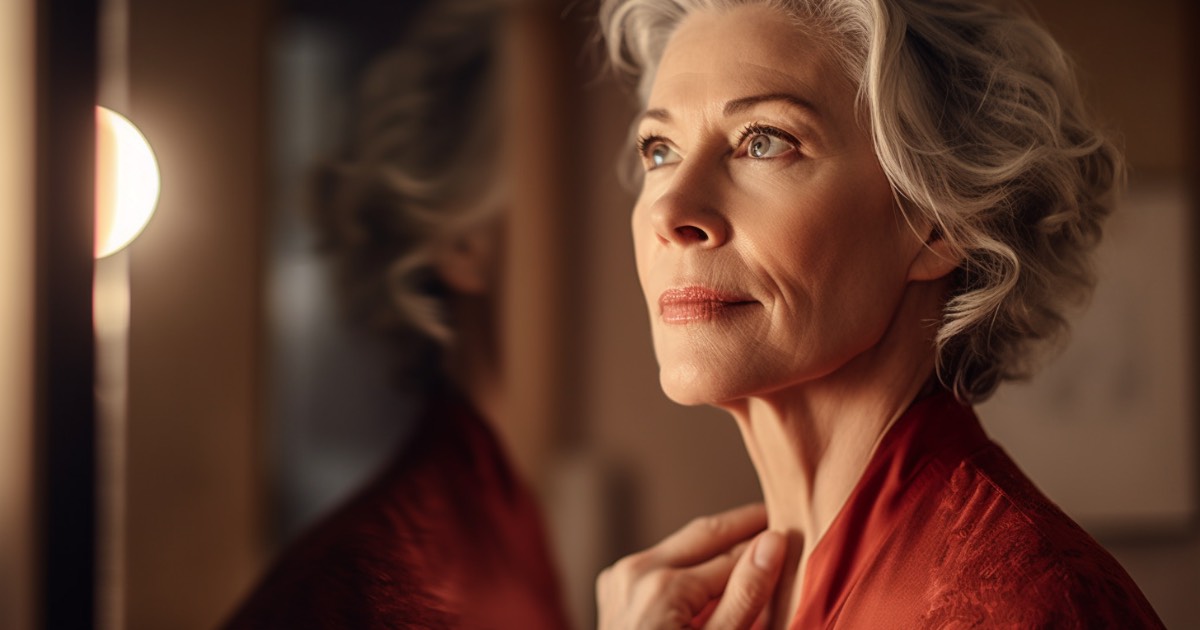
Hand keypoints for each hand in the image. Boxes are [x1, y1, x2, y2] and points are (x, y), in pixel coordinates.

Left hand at [596, 503, 786, 629]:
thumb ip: (746, 596)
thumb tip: (772, 543)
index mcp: (664, 586)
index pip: (733, 554)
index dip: (767, 543)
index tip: (793, 529)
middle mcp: (636, 572)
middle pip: (704, 536)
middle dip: (742, 526)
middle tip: (776, 515)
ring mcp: (620, 578)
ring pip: (682, 548)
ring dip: (717, 545)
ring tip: (754, 541)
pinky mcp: (614, 587)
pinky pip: (662, 565)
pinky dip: (691, 566)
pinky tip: (718, 571)